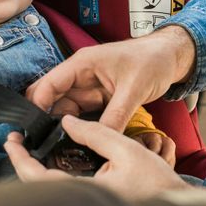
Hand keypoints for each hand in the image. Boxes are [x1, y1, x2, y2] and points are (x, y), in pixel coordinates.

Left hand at [4, 115, 190, 198]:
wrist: (175, 202)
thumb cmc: (156, 180)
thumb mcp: (127, 148)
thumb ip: (96, 133)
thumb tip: (68, 121)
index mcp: (87, 192)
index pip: (39, 178)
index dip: (21, 159)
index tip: (12, 141)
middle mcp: (82, 202)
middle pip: (39, 186)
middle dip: (23, 162)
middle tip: (17, 141)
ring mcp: (86, 204)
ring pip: (50, 188)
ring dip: (36, 168)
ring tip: (31, 145)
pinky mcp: (92, 202)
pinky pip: (63, 188)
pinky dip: (53, 173)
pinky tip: (54, 157)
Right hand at [26, 26, 195, 131]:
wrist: (171, 57)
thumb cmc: (152, 60)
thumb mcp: (134, 89)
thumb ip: (116, 116)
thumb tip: (100, 139)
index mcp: (82, 64)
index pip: (49, 84)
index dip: (38, 106)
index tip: (34, 131)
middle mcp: (81, 75)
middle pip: (52, 99)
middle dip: (46, 120)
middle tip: (45, 144)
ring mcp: (89, 87)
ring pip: (66, 110)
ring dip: (64, 126)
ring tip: (61, 148)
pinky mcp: (99, 98)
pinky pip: (83, 115)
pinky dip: (80, 127)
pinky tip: (79, 141)